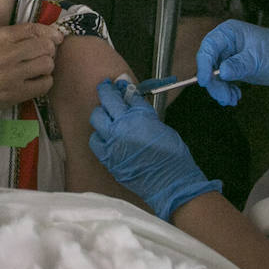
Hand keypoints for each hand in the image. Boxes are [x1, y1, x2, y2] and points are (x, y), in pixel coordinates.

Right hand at [0, 22, 63, 116]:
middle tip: (43, 56)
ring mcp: (12, 74)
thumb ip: (8, 37)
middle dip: (48, 50)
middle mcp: (6, 53)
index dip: (49, 32)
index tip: (56, 37)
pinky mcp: (15, 93)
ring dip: (46, 66)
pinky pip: (44, 84)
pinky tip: (35, 82)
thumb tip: (38, 34)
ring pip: (47, 64)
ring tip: (37, 70)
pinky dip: (44, 82)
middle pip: (45, 46)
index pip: (34, 29)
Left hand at [88, 79, 219, 220]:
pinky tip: (105, 135)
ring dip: (101, 113)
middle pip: (107, 101)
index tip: (121, 85)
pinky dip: (98, 135)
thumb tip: (133, 103)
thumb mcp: (161, 127)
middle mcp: (122, 127)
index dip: (123, 87)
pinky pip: (95, 140)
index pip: (127, 94)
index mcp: (140, 116)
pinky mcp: (107, 158)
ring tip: (107, 114)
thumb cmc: (172, 157)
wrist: (170, 183)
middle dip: (107, 93)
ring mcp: (112, 143)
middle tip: (108, 90)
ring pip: (96, 118)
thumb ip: (144, 114)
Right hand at [195, 20, 268, 106]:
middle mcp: (226, 44)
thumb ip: (240, 65)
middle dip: (215, 83)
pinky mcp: (233, 69)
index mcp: (229, 33)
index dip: (203, 64)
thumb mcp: (259, 59)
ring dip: (221, 90)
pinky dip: (227, 91)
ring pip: (214, 76)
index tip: (205, 81)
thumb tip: (222, 72)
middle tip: (224, 97)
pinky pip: (223, 81)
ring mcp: (228, 57)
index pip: (208, 47)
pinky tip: (235, 97)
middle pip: (208, 64)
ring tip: (231, 100)